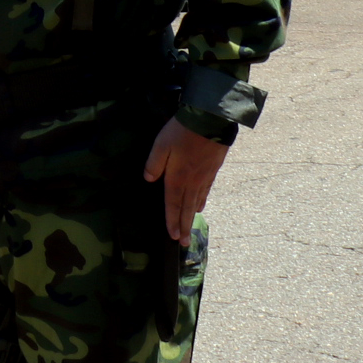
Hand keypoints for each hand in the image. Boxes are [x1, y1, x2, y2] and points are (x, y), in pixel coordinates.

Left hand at [142, 118, 227, 242]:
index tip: (172, 235)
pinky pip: (206, 190)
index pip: (173, 205)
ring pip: (197, 201)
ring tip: (190, 228)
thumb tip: (149, 179)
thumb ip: (153, 164)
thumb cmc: (182, 132)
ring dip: (192, 216)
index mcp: (177, 178)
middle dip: (184, 226)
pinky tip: (201, 205)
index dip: (172, 221)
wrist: (210, 120)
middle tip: (183, 242)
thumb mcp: (161, 145)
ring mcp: (204, 176)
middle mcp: (192, 182)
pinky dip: (202, 201)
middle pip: (187, 208)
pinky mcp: (213, 169)